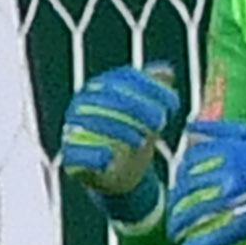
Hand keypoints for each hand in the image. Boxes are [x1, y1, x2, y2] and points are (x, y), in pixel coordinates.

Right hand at [56, 61, 184, 211]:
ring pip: (91, 122)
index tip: (174, 103)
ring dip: (120, 130)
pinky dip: (91, 155)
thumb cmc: (133, 134)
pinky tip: (110, 158)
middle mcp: (82, 104)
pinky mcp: (71, 158)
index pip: (124, 78)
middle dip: (138, 107)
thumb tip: (166, 71)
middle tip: (161, 121)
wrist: (119, 173)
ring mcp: (73, 129)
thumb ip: (153, 91)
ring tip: (144, 141)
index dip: (150, 87)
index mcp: (99, 88)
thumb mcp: (147, 112)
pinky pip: (75, 154)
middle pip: (107, 98)